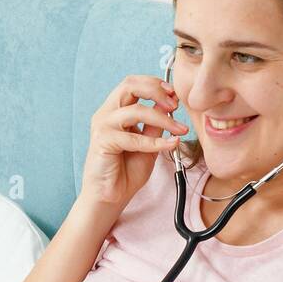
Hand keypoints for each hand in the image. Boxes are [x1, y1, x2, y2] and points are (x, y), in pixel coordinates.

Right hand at [80, 74, 189, 206]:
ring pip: (135, 111)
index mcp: (115, 110)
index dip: (155, 85)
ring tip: (179, 129)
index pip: (133, 84)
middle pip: (130, 85)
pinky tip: (170, 145)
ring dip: (163, 119)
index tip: (175, 96)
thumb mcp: (149, 144)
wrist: (109, 197)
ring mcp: (103, 126)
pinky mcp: (103, 141)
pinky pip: (134, 137)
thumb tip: (168, 105)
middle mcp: (106, 114)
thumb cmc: (125, 172)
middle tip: (175, 104)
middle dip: (156, 90)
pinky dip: (155, 141)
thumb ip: (155, 125)